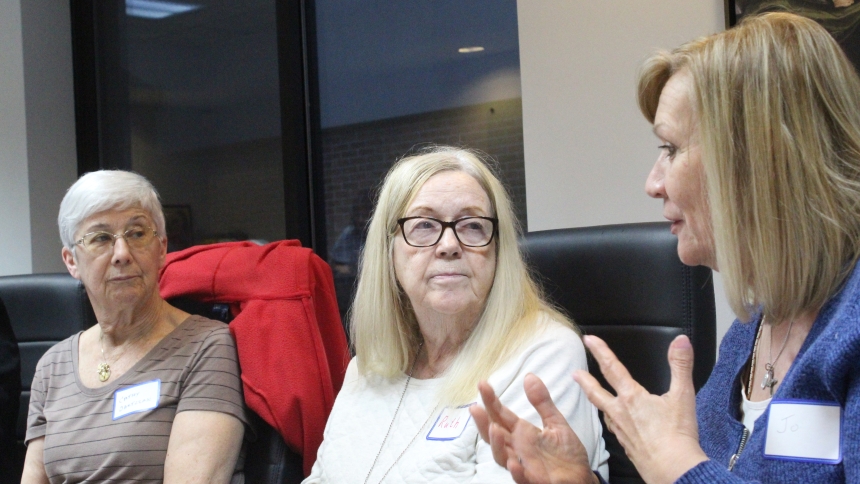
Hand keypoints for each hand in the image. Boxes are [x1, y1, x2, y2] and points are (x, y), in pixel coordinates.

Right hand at [471, 374, 597, 483]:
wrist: (582, 478)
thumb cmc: (566, 453)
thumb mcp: (555, 423)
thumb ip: (542, 402)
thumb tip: (529, 376)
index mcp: (522, 433)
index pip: (501, 415)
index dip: (491, 401)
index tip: (483, 384)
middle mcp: (518, 448)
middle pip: (494, 435)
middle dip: (483, 422)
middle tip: (476, 408)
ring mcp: (524, 465)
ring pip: (502, 456)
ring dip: (496, 444)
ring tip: (494, 429)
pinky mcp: (534, 480)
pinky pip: (522, 478)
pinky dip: (516, 472)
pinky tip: (514, 462)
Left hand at [574, 335, 706, 483]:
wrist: (673, 470)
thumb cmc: (677, 435)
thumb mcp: (683, 395)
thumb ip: (681, 365)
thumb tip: (681, 341)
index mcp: (632, 398)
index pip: (612, 368)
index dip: (600, 351)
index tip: (589, 340)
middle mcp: (621, 413)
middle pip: (597, 393)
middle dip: (585, 381)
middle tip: (574, 374)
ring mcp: (621, 432)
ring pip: (604, 412)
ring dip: (596, 401)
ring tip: (592, 396)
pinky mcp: (627, 447)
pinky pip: (614, 430)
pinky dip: (612, 422)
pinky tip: (615, 424)